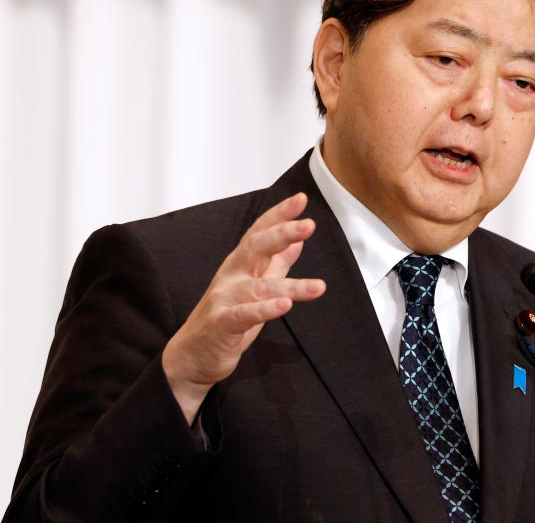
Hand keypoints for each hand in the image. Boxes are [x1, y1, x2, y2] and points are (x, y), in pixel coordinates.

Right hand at [162, 192, 325, 423]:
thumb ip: (276, 266)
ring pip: (259, 287)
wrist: (192, 358)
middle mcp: (231, 275)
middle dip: (282, 234)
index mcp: (241, 264)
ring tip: (319, 286)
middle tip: (309, 225)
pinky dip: (264, 310)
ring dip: (291, 286)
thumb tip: (298, 243)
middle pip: (255, 248)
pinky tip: (284, 306)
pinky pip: (244, 315)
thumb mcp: (255, 289)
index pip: (260, 232)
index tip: (301, 198)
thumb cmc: (226, 320)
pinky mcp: (221, 324)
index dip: (280, 214)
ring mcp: (224, 299)